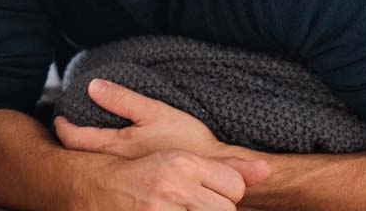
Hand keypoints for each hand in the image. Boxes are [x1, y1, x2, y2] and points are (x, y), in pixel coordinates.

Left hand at [55, 79, 225, 159]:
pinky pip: (107, 173)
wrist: (215, 169)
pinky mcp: (136, 181)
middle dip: (68, 141)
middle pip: (77, 154)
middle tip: (66, 128)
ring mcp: (125, 176)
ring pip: (91, 164)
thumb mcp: (156, 112)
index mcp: (115, 146)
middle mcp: (115, 164)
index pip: (73, 139)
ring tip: (82, 139)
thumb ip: (122, 100)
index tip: (60, 119)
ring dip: (83, 152)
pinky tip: (106, 155)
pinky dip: (99, 162)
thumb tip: (92, 86)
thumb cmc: (188, 140)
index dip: (62, 127)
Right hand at [74, 150, 271, 210]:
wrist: (98, 187)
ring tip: (183, 207)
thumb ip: (228, 166)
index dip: (226, 194)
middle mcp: (174, 186)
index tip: (209, 193)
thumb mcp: (183, 161)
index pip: (235, 188)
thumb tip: (267, 170)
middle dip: (214, 210)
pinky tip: (173, 210)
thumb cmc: (145, 173)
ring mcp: (161, 209)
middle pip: (225, 210)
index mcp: (183, 164)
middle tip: (194, 204)